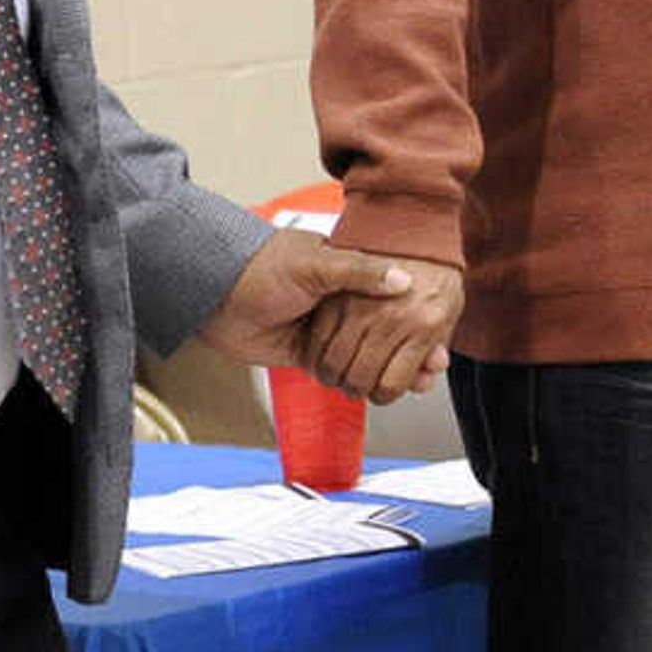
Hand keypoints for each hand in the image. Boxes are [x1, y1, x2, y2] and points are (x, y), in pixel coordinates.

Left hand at [200, 228, 453, 402]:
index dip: (416, 310)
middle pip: (384, 328)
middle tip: (436, 363)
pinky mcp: (304, 354)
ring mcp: (322, 330)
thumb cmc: (261, 266)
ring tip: (418, 380)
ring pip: (364, 353)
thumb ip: (361, 271)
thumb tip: (403, 279)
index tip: (439, 324)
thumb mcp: (317, 264)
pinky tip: (382, 387)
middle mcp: (337, 302)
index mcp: (344, 272)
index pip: (390, 294)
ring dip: (389, 367)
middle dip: (411, 346)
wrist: (212, 295)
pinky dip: (359, 380)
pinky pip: (338, 371)